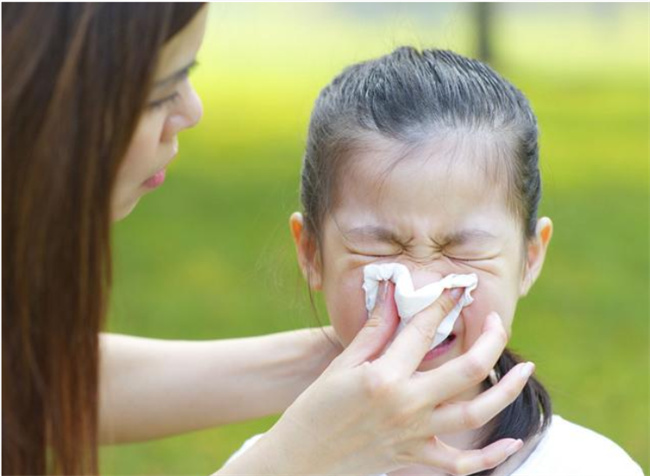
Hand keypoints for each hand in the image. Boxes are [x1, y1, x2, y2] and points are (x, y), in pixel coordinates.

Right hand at [219, 281, 531, 475]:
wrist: (301, 460)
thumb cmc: (315, 409)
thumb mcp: (342, 365)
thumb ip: (374, 331)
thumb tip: (392, 293)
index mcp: (384, 376)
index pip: (423, 330)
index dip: (443, 303)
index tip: (458, 287)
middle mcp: (406, 404)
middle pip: (466, 369)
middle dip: (490, 340)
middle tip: (497, 322)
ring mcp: (414, 434)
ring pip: (475, 413)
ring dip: (506, 390)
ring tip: (525, 369)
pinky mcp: (414, 457)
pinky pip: (461, 463)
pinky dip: (491, 456)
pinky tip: (513, 442)